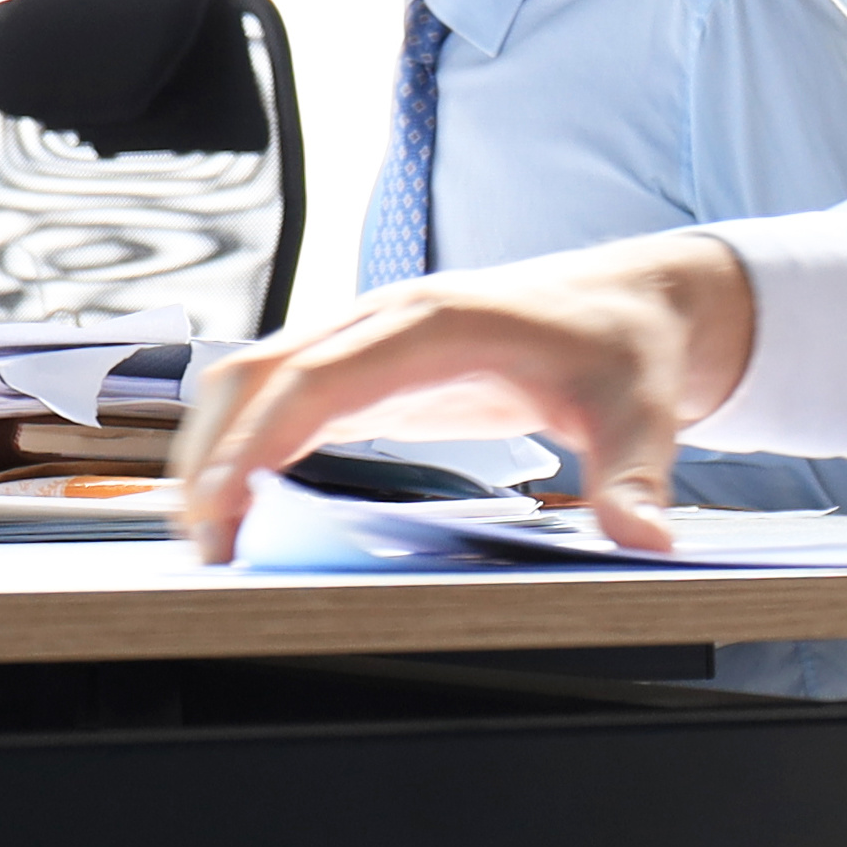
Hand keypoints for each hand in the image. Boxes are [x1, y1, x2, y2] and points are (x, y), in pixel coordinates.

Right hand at [170, 233, 760, 560]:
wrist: (630, 303)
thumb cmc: (627, 347)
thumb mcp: (643, 413)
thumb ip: (633, 476)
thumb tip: (643, 535)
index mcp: (437, 322)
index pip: (318, 377)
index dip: (259, 438)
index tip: (223, 502)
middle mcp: (387, 320)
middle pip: (259, 372)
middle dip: (213, 451)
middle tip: (203, 543)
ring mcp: (370, 340)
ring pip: (255, 380)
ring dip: (215, 446)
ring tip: (206, 535)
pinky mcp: (370, 368)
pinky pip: (283, 396)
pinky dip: (244, 442)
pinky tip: (235, 502)